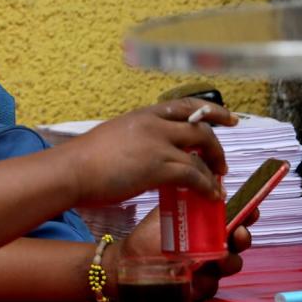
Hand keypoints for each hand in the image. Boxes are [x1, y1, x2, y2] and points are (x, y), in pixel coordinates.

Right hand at [63, 98, 236, 206]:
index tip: (229, 118)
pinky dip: (206, 186)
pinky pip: (194, 175)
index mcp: (143, 115)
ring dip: (213, 172)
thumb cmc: (84, 159)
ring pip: (200, 154)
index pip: (185, 105)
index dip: (212, 111)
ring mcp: (158, 145)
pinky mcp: (159, 167)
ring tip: (216, 186)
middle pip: (200, 129)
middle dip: (217, 147)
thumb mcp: (115, 137)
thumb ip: (137, 140)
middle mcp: (154, 125)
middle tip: (222, 164)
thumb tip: (149, 153)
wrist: (72, 170)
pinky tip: (208, 195)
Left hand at [112, 206, 256, 301]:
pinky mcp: (199, 288)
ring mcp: (209, 268)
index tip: (251, 212)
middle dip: (243, 238)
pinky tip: (197, 277)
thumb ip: (191, 200)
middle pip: (239, 243)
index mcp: (208, 226)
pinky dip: (206, 282)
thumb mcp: (171, 212)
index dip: (247, 215)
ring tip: (220, 259)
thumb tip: (211, 184)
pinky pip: (211, 287)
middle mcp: (213, 246)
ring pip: (230, 265)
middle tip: (239, 234)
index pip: (235, 219)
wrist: (132, 259)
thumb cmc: (152, 234)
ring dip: (229, 261)